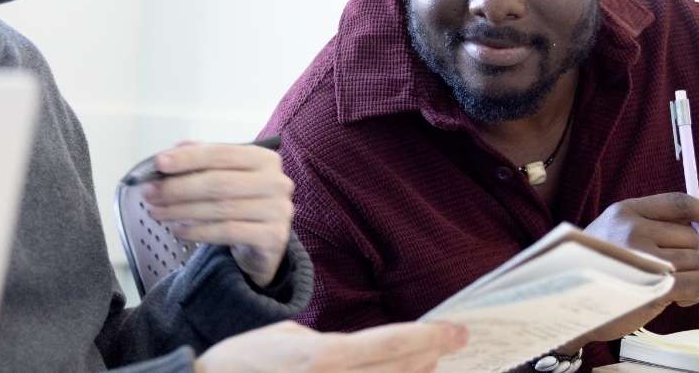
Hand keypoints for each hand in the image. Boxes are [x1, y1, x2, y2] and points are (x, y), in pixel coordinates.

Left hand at [142, 142, 293, 285]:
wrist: (266, 243)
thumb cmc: (242, 203)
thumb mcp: (227, 176)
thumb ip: (203, 160)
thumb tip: (171, 152)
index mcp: (265, 159)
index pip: (221, 153)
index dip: (188, 158)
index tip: (159, 163)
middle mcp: (276, 182)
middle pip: (218, 182)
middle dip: (179, 188)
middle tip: (151, 193)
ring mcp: (278, 210)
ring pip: (219, 209)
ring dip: (181, 211)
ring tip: (157, 212)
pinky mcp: (273, 237)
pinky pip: (227, 232)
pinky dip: (198, 231)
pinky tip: (178, 230)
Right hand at [194, 320, 468, 372]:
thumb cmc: (240, 363)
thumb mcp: (285, 337)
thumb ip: (327, 343)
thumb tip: (358, 351)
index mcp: (322, 355)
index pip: (391, 344)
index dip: (430, 337)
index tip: (458, 330)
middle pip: (399, 372)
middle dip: (429, 356)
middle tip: (451, 343)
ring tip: (427, 364)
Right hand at [559, 193, 698, 350]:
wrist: (567, 304)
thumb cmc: (597, 270)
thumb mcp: (614, 233)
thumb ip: (648, 225)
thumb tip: (698, 228)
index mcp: (626, 211)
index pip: (678, 202)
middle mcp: (634, 230)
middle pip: (692, 237)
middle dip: (689, 255)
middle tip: (670, 270)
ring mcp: (644, 257)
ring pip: (697, 261)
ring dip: (691, 276)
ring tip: (667, 285)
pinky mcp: (655, 286)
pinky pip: (697, 283)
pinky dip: (696, 292)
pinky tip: (679, 298)